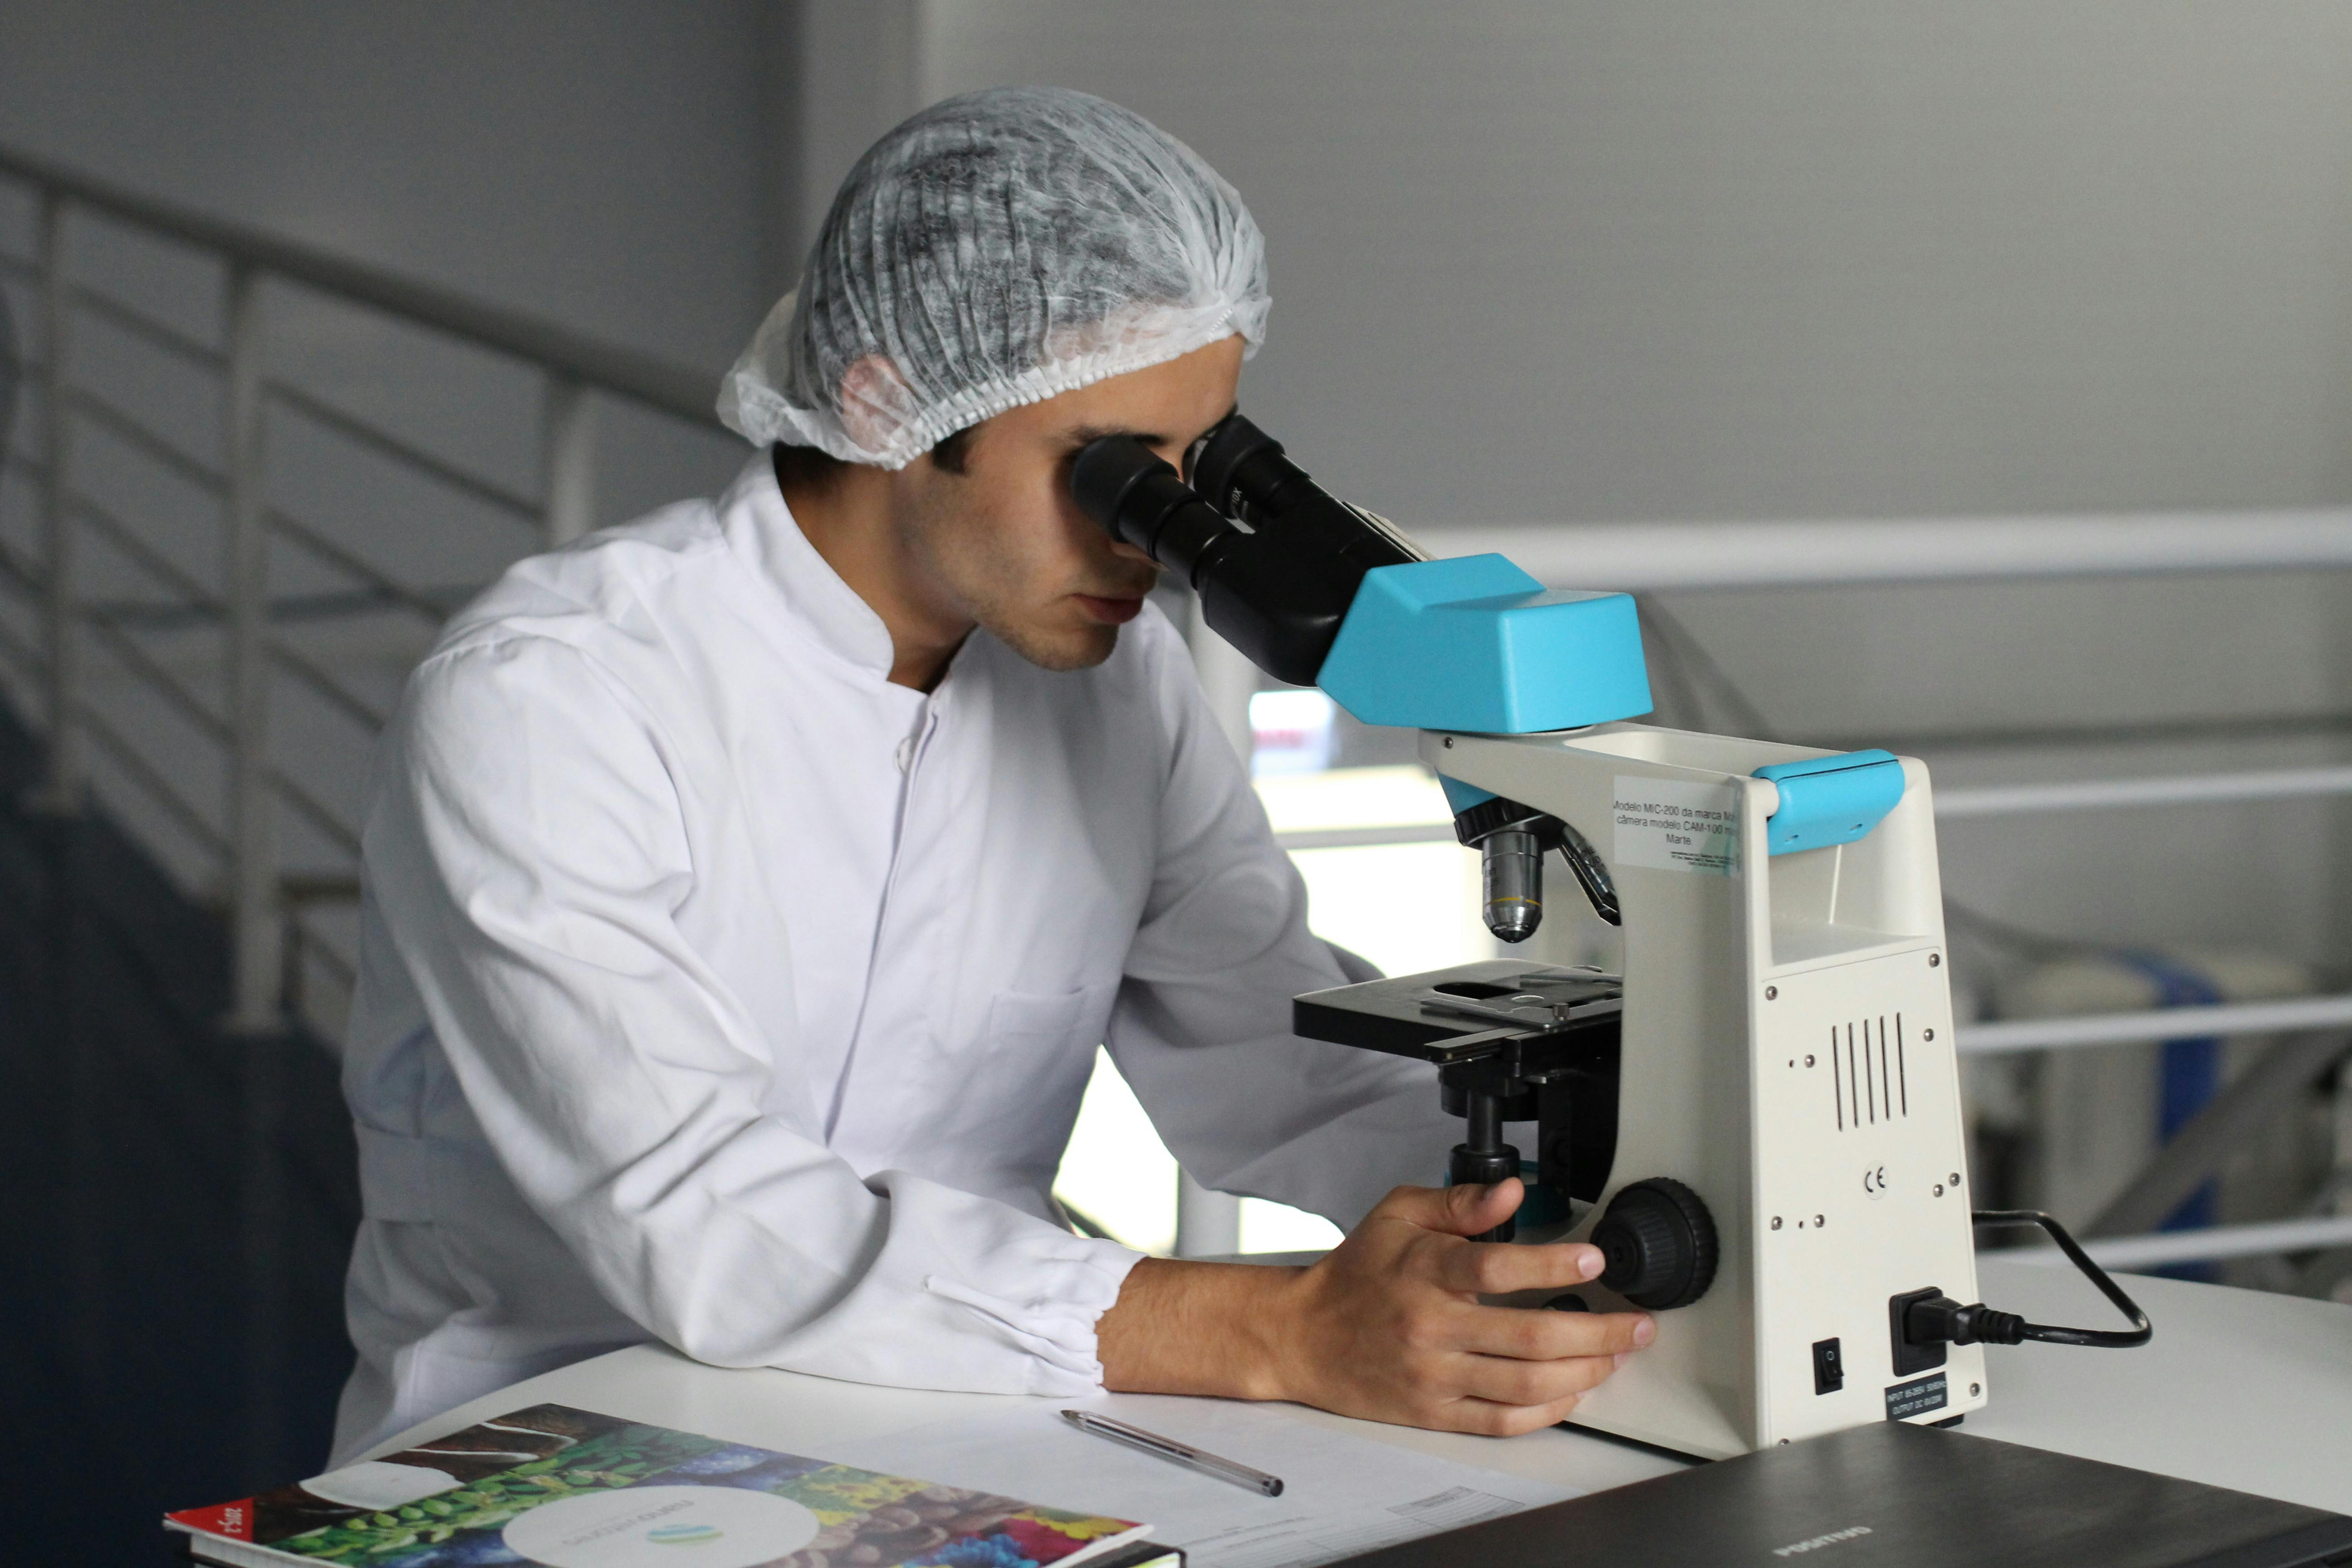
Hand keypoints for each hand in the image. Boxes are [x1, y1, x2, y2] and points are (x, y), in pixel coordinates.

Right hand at [1097, 1179, 1653, 1435]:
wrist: (1302, 1336)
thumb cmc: (1356, 1273)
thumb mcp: (1398, 1214)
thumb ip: (1459, 1201)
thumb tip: (1511, 1193)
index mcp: (1424, 1270)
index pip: (1497, 1267)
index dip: (1553, 1262)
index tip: (1593, 1258)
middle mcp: (1431, 1326)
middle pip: (1531, 1336)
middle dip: (1599, 1331)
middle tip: (1637, 1324)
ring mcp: (1434, 1375)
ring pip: (1526, 1384)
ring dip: (1585, 1372)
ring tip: (1616, 1356)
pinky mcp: (1433, 1412)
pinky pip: (1503, 1420)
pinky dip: (1548, 1410)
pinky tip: (1574, 1392)